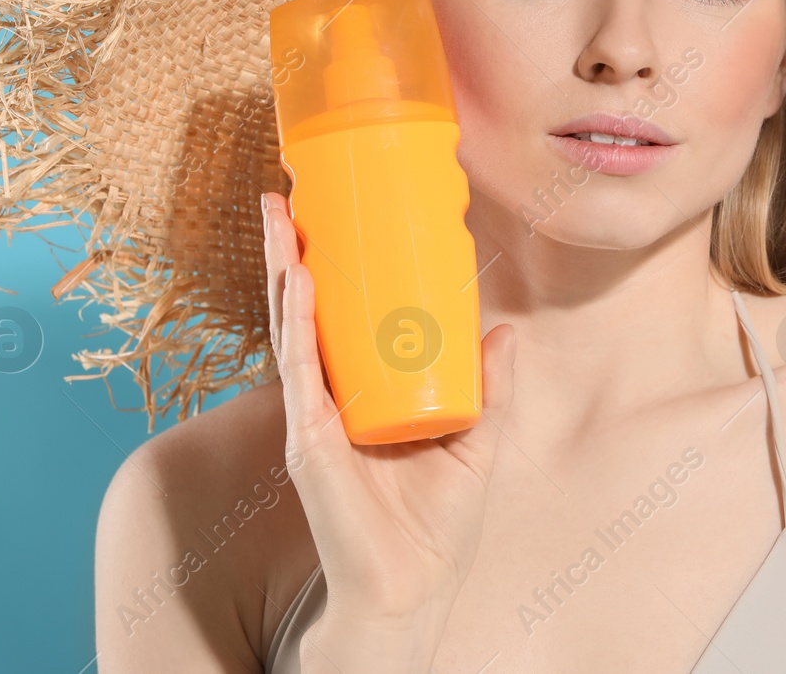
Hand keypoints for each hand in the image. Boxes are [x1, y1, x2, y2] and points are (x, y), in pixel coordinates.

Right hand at [261, 191, 516, 664]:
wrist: (412, 591)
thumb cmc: (436, 527)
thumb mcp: (477, 442)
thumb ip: (492, 388)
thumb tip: (506, 330)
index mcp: (359, 397)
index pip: (337, 321)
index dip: (330, 271)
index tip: (332, 216)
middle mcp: (328, 400)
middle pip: (304, 313)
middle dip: (291, 254)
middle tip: (288, 195)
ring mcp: (314, 418)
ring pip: (291, 328)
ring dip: (282, 269)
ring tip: (279, 215)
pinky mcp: (311, 441)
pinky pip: (298, 372)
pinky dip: (296, 323)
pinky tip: (296, 280)